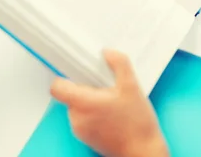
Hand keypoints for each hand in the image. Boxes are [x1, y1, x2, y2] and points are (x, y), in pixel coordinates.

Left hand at [50, 50, 168, 156]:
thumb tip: (107, 53)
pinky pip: (84, 118)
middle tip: (106, 87)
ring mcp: (80, 130)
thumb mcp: (132, 86)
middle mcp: (77, 119)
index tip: (76, 71)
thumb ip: (119, 64)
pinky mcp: (86, 138)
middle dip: (87, 88)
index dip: (64, 76)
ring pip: (78, 107)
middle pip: (70, 95)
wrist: (142, 152)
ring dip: (92, 101)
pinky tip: (113, 113)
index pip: (57, 87)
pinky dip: (95, 113)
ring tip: (113, 101)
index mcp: (83, 104)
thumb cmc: (137, 124)